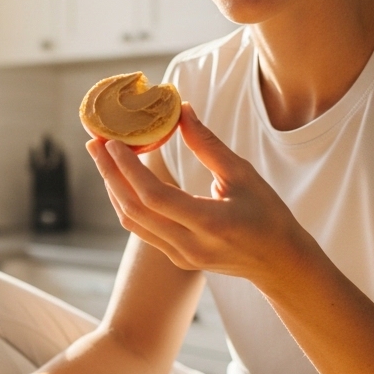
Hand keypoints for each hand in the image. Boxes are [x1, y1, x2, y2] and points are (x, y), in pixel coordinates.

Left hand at [86, 104, 314, 283]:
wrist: (278, 262)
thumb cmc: (267, 214)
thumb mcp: (243, 174)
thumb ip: (208, 144)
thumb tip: (181, 111)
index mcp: (211, 224)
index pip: (155, 197)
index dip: (128, 169)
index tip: (112, 142)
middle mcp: (190, 245)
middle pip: (134, 210)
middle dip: (110, 174)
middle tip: (95, 143)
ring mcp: (181, 256)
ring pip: (132, 222)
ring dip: (114, 187)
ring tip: (102, 156)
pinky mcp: (177, 258)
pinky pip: (141, 229)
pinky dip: (126, 202)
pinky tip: (121, 179)